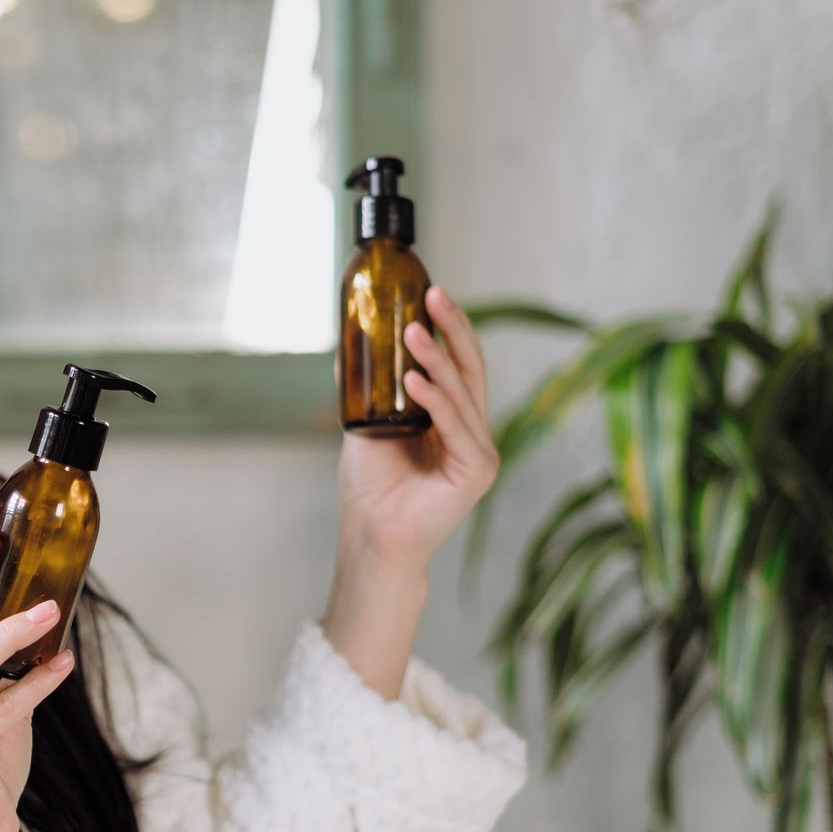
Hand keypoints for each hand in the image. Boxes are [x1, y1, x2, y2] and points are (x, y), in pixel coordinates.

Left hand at [336, 284, 500, 568]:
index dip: (448, 328)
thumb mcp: (368, 425)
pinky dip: (435, 400)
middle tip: (434, 295)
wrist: (371, 538)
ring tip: (412, 332)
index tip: (430, 293)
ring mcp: (479, 452)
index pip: (457, 365)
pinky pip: (456, 426)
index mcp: (452, 421)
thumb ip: (370, 390)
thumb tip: (353, 343)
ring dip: (436, 359)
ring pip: (461, 393)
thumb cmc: (371, 489)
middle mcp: (472, 433)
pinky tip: (414, 379)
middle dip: (452, 328)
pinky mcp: (476, 472)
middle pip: (469, 369)